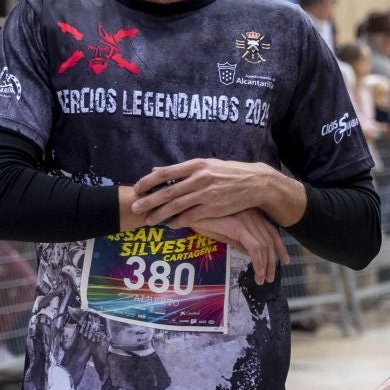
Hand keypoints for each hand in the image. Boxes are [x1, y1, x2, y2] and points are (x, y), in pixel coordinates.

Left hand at [132, 159, 284, 225]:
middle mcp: (200, 178)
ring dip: (160, 214)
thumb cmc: (229, 173)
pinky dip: (179, 221)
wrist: (255, 183)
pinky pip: (192, 217)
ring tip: (148, 221)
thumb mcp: (207, 164)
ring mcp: (207, 194)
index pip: (166, 172)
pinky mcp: (214, 208)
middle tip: (134, 208)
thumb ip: (182, 169)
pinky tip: (170, 225)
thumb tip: (156, 169)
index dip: (148, 181)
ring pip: (177, 206)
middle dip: (149, 201)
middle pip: (168, 191)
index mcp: (196, 164)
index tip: (137, 188)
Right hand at [190, 209, 287, 284]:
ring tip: (262, 280)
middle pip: (270, 239)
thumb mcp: (224, 232)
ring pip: (265, 245)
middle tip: (271, 277)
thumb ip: (239, 241)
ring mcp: (245, 219)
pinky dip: (258, 262)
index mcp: (250, 212)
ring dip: (266, 265)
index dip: (279, 247)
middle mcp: (251, 214)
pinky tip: (257, 274)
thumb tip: (252, 255)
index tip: (283, 260)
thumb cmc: (201, 219)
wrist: (187, 211)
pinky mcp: (238, 226)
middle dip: (273, 260)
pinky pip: (255, 248)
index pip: (271, 230)